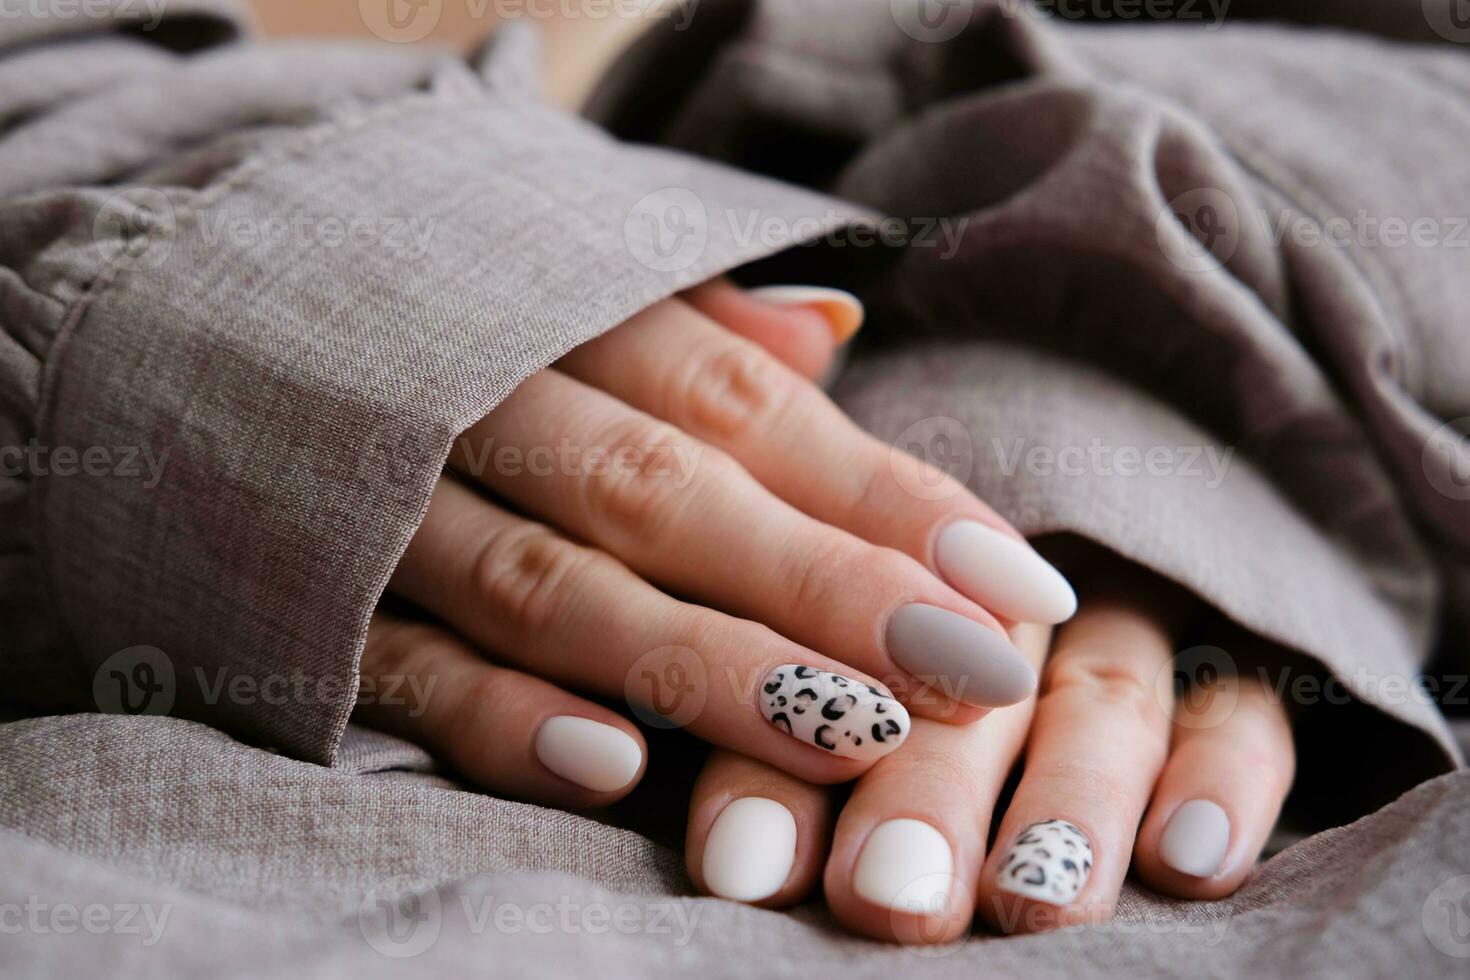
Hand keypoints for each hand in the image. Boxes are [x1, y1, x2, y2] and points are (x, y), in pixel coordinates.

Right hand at [352, 279, 1075, 809]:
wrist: (172, 297)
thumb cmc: (432, 306)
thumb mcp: (561, 274)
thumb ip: (696, 318)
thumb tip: (835, 337)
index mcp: (567, 317)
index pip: (753, 410)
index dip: (889, 498)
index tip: (1016, 583)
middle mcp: (488, 403)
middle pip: (678, 498)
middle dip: (833, 588)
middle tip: (979, 673)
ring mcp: (393, 505)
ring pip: (563, 593)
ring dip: (711, 668)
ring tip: (855, 736)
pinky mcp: (317, 601)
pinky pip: (413, 669)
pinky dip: (509, 720)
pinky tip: (619, 773)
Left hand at [685, 558, 1295, 942]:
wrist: (1091, 609)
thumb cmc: (908, 705)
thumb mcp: (835, 716)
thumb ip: (781, 758)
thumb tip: (739, 867)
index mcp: (888, 596)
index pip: (827, 673)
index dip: (780, 771)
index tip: (743, 868)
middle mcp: (1002, 605)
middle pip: (966, 689)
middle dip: (924, 794)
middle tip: (888, 894)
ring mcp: (1125, 615)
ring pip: (1103, 694)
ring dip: (1070, 799)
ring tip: (1034, 904)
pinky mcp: (1232, 645)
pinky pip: (1241, 703)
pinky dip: (1224, 774)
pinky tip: (1193, 861)